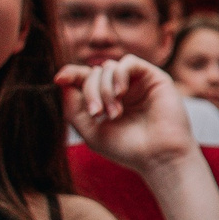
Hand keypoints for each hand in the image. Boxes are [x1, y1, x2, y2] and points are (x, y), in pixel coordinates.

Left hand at [59, 57, 195, 174]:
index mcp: (108, 101)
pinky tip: (121, 93)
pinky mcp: (154, 77)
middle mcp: (123, 89)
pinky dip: (119, 75)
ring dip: (104, 89)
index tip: (59, 79)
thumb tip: (63, 82)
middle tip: (97, 114)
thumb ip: (72, 108)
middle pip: (94, 74)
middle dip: (90, 92)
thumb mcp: (90, 132)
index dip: (71, 75)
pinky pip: (128, 62)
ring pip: (109, 67)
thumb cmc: (128, 149)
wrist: (159, 156)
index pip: (86, 79)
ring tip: (113, 113)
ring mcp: (138, 82)